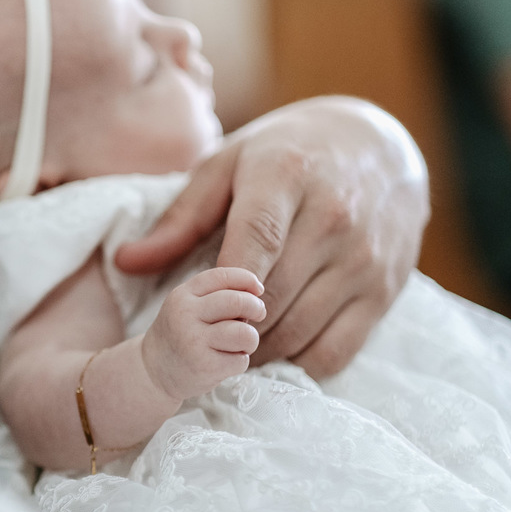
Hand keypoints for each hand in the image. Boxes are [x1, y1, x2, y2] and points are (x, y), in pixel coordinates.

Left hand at [116, 97, 428, 377]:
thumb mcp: (227, 166)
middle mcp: (334, 220)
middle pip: (271, 299)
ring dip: (255, 353)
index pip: (255, 240)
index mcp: (287, 177)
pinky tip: (270, 355)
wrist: (381, 146)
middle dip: (227, 326)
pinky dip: (297, 365)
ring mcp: (364, 260)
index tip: (193, 310)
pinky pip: (335, 351)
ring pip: (299, 332)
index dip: (221, 286)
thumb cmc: (286, 155)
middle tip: (196, 338)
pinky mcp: (384, 292)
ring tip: (224, 349)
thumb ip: (179, 218)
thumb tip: (126, 262)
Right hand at [141, 267, 264, 400]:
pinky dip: (240, 361)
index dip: (248, 280)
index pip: (223, 276)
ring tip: (241, 344)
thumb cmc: (181, 334)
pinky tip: (226, 362)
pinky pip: (240, 360)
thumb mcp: (187, 306)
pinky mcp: (204, 366)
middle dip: (256, 307)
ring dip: (251, 339)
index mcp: (182, 295)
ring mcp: (194, 341)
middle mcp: (185, 315)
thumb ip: (215, 295)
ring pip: (244, 334)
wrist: (153, 370)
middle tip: (259, 314)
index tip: (258, 290)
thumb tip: (256, 290)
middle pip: (237, 302)